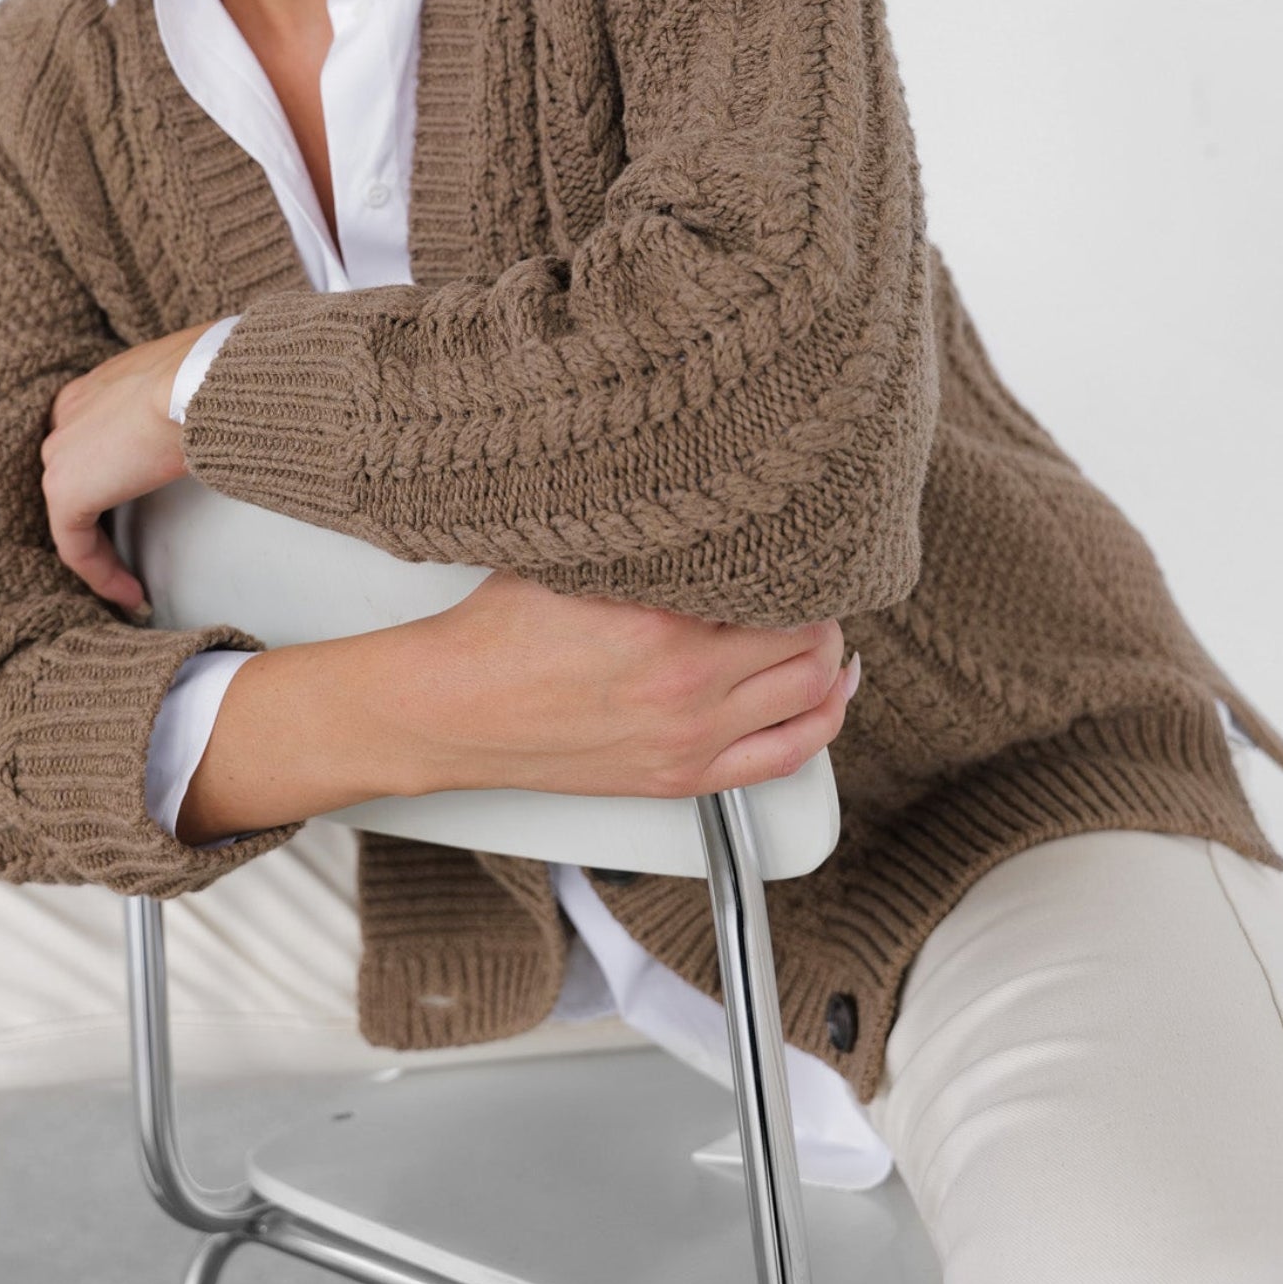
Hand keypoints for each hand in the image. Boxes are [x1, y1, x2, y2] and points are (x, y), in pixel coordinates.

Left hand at [40, 324, 213, 612]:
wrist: (196, 378)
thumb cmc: (209, 372)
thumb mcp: (188, 383)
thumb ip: (178, 404)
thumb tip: (212, 417)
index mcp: (92, 389)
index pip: (87, 441)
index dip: (109, 478)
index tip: (138, 504)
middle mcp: (66, 417)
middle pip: (75, 478)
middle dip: (100, 518)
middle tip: (131, 553)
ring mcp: (59, 454)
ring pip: (72, 517)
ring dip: (102, 556)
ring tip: (134, 586)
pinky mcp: (66, 491)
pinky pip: (75, 547)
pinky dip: (102, 575)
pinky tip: (134, 596)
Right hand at [398, 570, 859, 800]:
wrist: (453, 710)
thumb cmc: (497, 630)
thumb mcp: (575, 559)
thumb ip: (648, 541)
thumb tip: (702, 505)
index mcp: (663, 626)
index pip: (778, 587)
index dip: (799, 559)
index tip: (796, 541)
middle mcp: (687, 689)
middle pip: (808, 643)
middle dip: (820, 607)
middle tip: (813, 581)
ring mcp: (689, 741)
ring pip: (810, 699)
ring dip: (829, 660)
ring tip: (825, 631)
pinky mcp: (680, 778)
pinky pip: (785, 758)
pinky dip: (822, 724)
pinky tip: (829, 696)